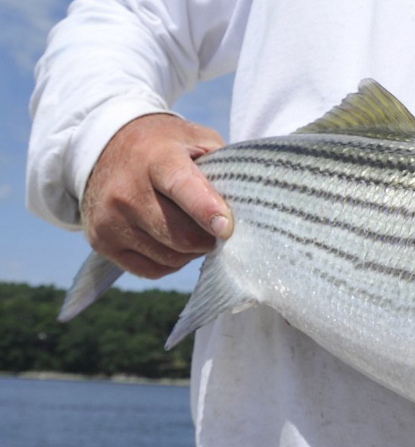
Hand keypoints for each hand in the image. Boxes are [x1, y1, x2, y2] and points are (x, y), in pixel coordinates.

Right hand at [82, 113, 231, 277]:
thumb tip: (244, 205)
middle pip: (182, 236)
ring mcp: (110, 219)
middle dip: (208, 238)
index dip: (206, 211)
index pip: (182, 187)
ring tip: (190, 229)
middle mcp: (127, 191)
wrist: (104, 147)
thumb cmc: (163, 147)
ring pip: (171, 257)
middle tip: (215, 227)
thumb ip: (221, 166)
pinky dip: (171, 261)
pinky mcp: (102, 242)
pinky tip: (170, 240)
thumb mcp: (195, 140)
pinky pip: (152, 269)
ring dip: (191, 251)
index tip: (226, 228)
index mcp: (156, 158)